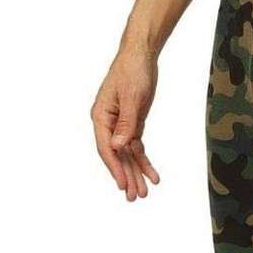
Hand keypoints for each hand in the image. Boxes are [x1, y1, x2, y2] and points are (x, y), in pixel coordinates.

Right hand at [91, 50, 159, 201]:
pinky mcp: (132, 124)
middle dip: (127, 176)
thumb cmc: (133, 71)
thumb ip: (126, 124)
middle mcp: (108, 123)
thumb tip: (118, 147)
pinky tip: (152, 175)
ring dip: (136, 173)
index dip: (115, 168)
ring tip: (145, 192)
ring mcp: (120, 125)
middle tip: (136, 197)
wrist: (141, 55)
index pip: (106, 148)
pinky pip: (136, 147)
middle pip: (117, 156)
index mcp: (101, 116)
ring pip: (127, 155)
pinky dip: (143, 161)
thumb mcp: (132, 98)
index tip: (123, 185)